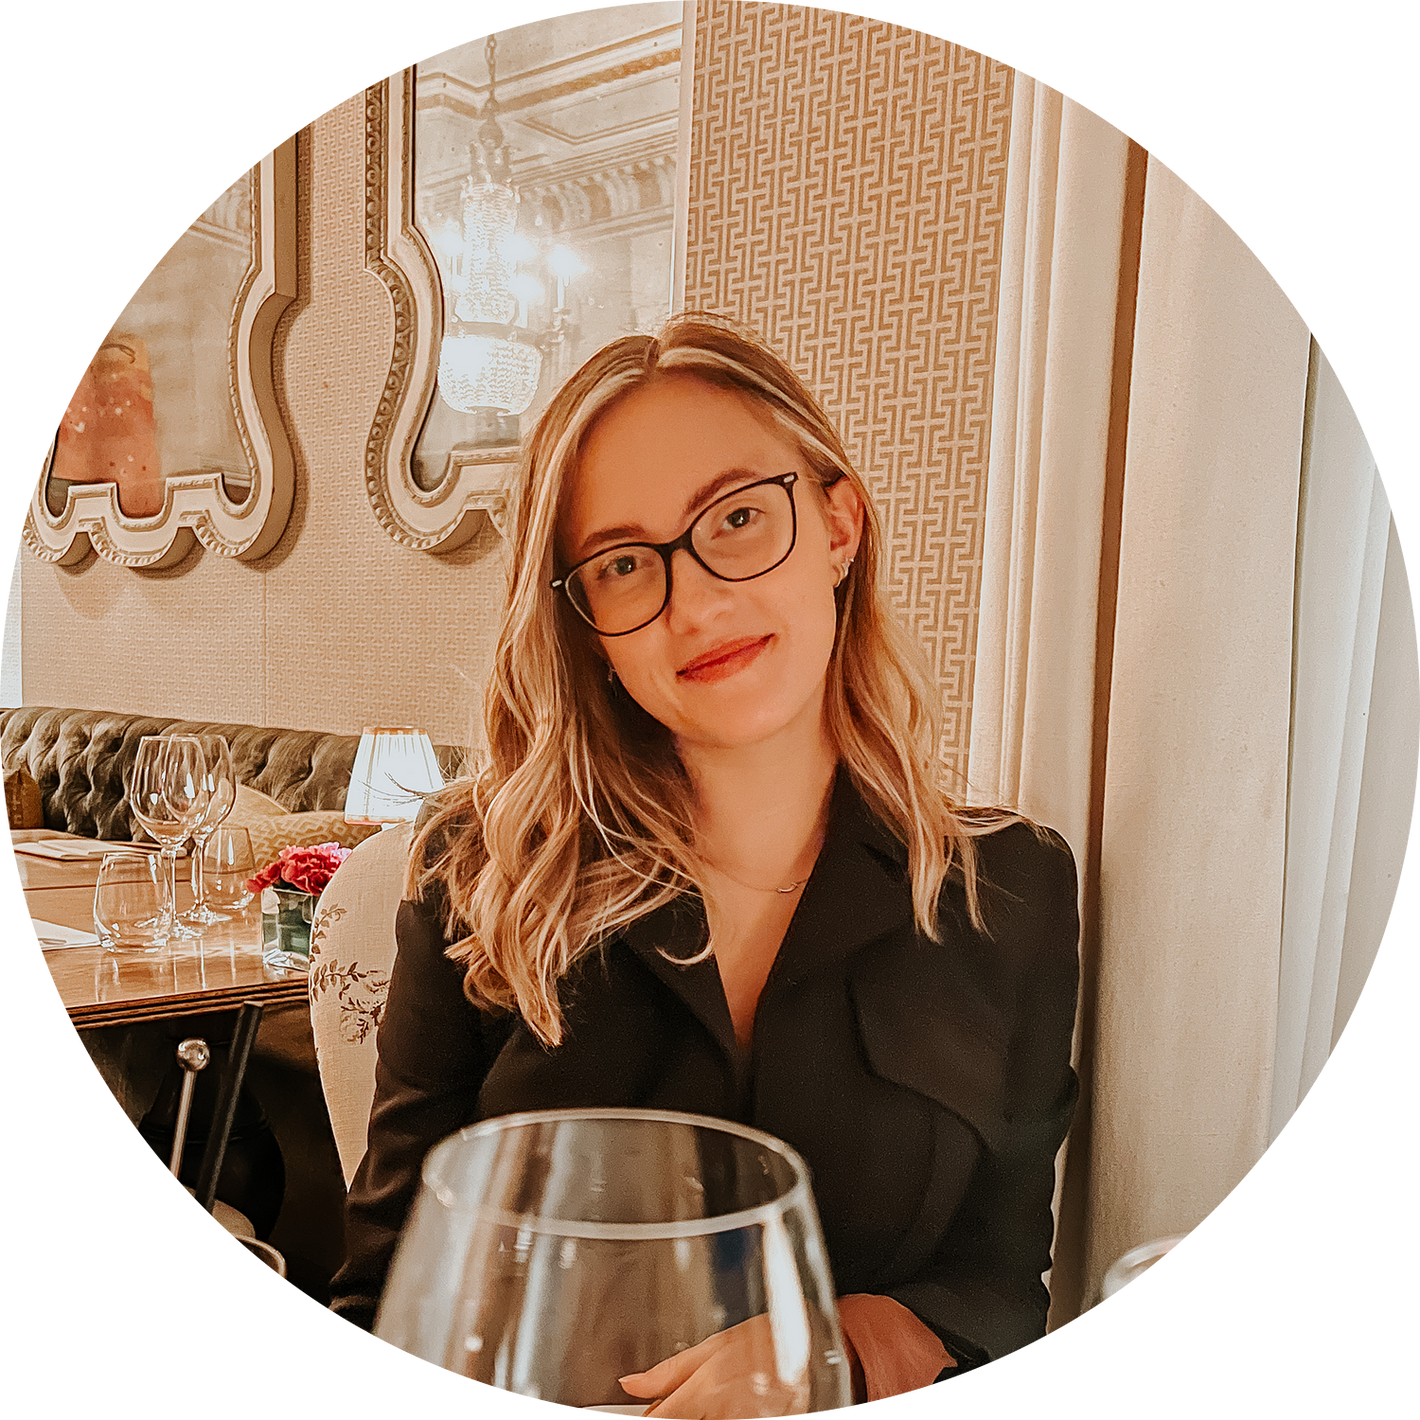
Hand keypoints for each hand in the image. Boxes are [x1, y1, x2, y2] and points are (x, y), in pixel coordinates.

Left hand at [619, 1315, 810, 1419]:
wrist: (813, 1349)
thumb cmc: (766, 1340)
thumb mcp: (714, 1344)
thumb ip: (669, 1370)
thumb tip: (630, 1383)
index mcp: (707, 1389)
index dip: (650, 1417)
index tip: (653, 1411)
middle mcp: (723, 1415)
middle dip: (677, 1415)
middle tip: (693, 1402)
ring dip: (700, 1417)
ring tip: (715, 1401)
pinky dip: (719, 1418)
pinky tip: (729, 1407)